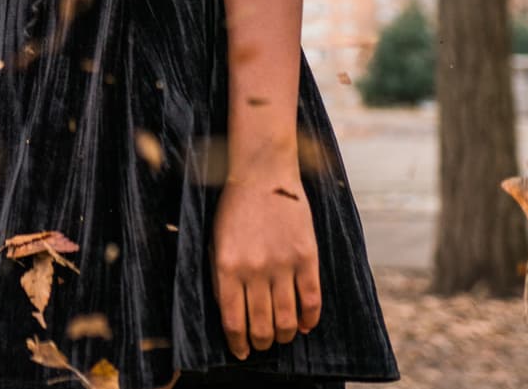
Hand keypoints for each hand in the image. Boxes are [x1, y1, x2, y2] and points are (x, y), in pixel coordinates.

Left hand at [211, 166, 321, 359]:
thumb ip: (222, 277)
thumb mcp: (216, 242)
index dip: (238, 343)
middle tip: (262, 345)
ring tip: (282, 337)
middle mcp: (254, 270)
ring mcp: (282, 265)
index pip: (233, 320)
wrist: (262, 174)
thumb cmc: (234, 209)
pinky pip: (311, 300)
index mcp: (226, 267)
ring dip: (284, 335)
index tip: (241, 353)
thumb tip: (233, 315)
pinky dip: (310, 320)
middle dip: (261, 342)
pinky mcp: (306, 258)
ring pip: (286, 319)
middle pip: (261, 326)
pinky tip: (305, 326)